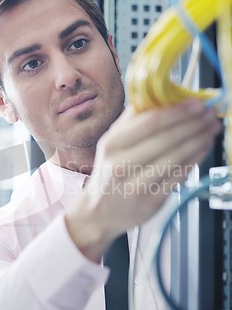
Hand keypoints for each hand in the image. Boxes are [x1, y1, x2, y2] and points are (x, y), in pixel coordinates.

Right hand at [65, 99, 220, 261]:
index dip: (177, 111)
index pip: (150, 123)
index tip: (196, 102)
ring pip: (175, 158)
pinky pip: (179, 176)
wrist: (99, 213)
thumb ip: (131, 120)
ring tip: (211, 129)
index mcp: (111, 144)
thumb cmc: (109, 174)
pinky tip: (203, 148)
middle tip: (210, 114)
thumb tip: (159, 96)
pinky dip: (195, 159)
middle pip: (166, 139)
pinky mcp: (151, 201)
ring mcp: (136, 185)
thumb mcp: (110, 143)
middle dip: (193, 124)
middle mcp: (121, 165)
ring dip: (199, 140)